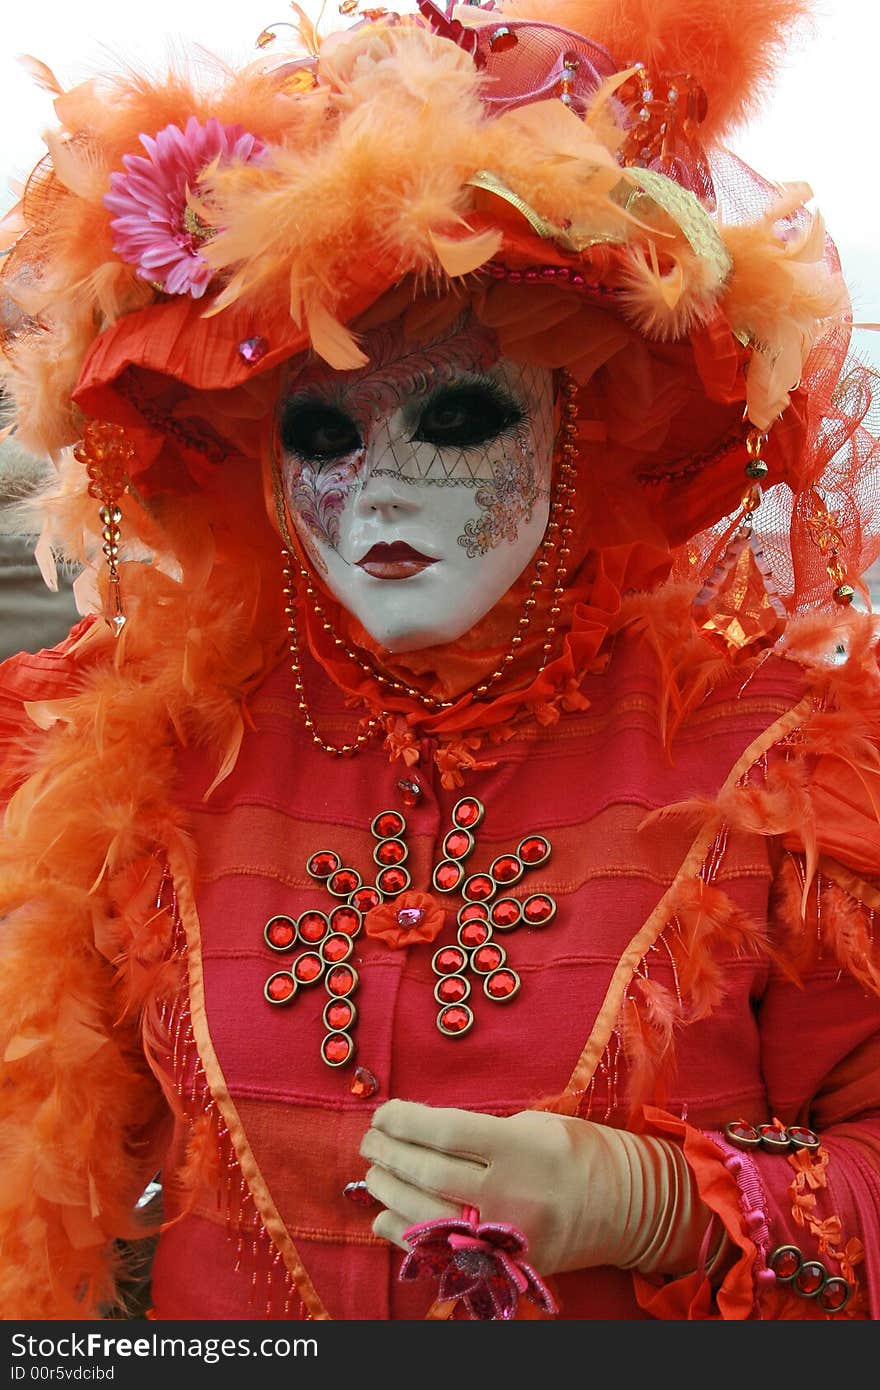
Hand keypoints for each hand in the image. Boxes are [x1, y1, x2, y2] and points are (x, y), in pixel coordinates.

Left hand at [360, 1099, 711, 1275]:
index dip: (405, 1120)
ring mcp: (505, 1236)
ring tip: (373, 1171)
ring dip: (389, 1190)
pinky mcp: (504, 1266)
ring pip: (427, 1213)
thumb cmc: (579, 1153)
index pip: (446, 1131)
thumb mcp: (536, 1124)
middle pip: (430, 1172)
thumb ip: (483, 1130)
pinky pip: (440, 1253)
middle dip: (390, 1153)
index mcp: (520, 1147)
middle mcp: (510, 1193)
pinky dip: (404, 1234)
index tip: (384, 1111)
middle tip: (369, 1138)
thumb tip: (423, 1132)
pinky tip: (384, 1215)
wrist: (628, 1208)